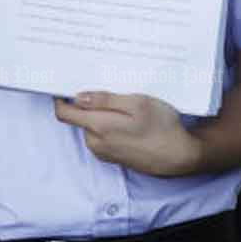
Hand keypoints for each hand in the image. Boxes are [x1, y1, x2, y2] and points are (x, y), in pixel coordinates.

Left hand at [53, 92, 200, 176]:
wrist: (179, 157)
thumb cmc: (161, 127)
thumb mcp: (137, 104)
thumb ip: (105, 100)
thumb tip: (78, 97)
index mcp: (99, 126)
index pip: (65, 113)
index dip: (61, 98)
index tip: (66, 84)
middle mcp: (96, 142)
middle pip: (78, 118)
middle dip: (86, 104)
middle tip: (107, 89)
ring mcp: (104, 152)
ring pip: (91, 127)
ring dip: (99, 115)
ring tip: (123, 106)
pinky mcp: (113, 157)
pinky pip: (101, 137)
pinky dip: (108, 126)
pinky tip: (127, 121)